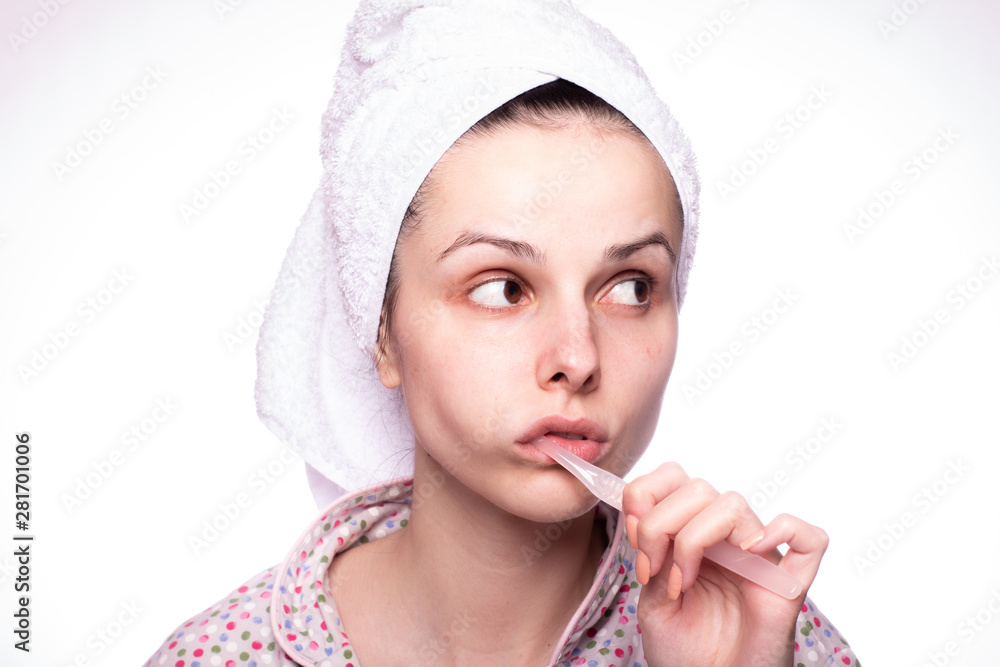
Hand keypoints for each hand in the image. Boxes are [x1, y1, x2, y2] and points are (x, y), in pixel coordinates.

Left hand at [622, 462, 828, 666]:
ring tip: (682, 581)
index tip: (634, 541)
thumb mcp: (652, 601)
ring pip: (733, 504)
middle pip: (697, 488)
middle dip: (660, 524)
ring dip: (693, 537)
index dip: (646, 497)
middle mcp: (727, 539)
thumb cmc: (685, 651)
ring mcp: (760, 558)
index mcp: (692, 534)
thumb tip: (646, 517)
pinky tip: (750, 551)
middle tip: (651, 570)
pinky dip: (786, 530)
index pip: (673, 478)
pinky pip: (810, 540)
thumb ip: (651, 556)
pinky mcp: (788, 585)